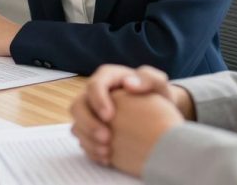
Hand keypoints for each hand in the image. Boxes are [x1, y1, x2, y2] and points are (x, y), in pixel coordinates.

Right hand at [70, 65, 193, 164]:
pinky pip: (83, 141)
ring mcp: (91, 113)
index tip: (109, 116)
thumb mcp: (158, 84)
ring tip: (106, 151)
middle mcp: (94, 95)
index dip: (97, 100)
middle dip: (88, 123)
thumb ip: (148, 78)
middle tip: (106, 138)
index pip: (94, 85)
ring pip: (76, 125)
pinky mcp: (91, 131)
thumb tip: (128, 84)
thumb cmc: (158, 96)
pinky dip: (92, 151)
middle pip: (78, 106)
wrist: (160, 115)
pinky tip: (107, 158)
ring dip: (88, 140)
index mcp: (107, 78)